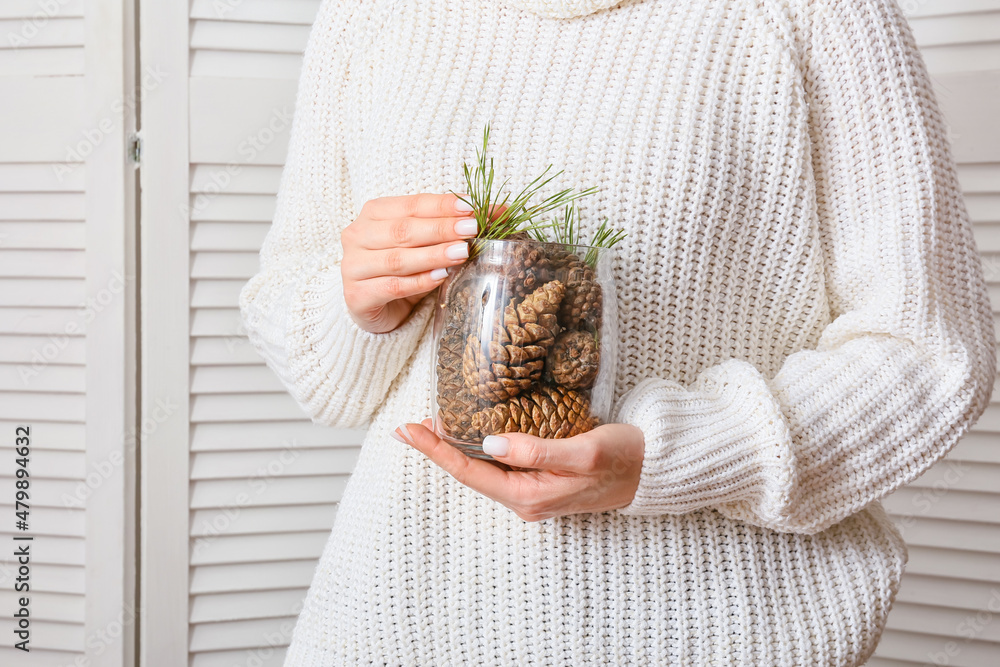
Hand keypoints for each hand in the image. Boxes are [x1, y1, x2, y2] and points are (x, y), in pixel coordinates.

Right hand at [341, 193, 501, 333]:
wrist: (374, 307)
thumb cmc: (402, 270)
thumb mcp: (425, 244)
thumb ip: (450, 228)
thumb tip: (497, 212)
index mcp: (373, 213)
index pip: (411, 205)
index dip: (442, 205)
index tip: (471, 207)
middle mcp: (357, 236)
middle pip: (404, 230)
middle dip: (441, 228)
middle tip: (472, 228)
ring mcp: (352, 267)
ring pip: (398, 259)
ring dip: (433, 255)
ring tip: (462, 252)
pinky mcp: (356, 296)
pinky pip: (392, 287)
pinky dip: (419, 281)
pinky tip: (441, 277)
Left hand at [392, 418, 645, 520]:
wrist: (653, 471)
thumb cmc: (623, 459)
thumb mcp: (583, 450)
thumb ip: (536, 449)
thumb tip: (490, 443)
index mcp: (530, 496)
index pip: (470, 472)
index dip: (437, 451)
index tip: (410, 431)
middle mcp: (526, 500)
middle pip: (469, 474)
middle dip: (437, 450)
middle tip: (409, 427)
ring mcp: (534, 493)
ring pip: (483, 471)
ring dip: (455, 449)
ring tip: (431, 428)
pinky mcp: (543, 480)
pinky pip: (500, 468)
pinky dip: (478, 449)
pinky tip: (470, 435)